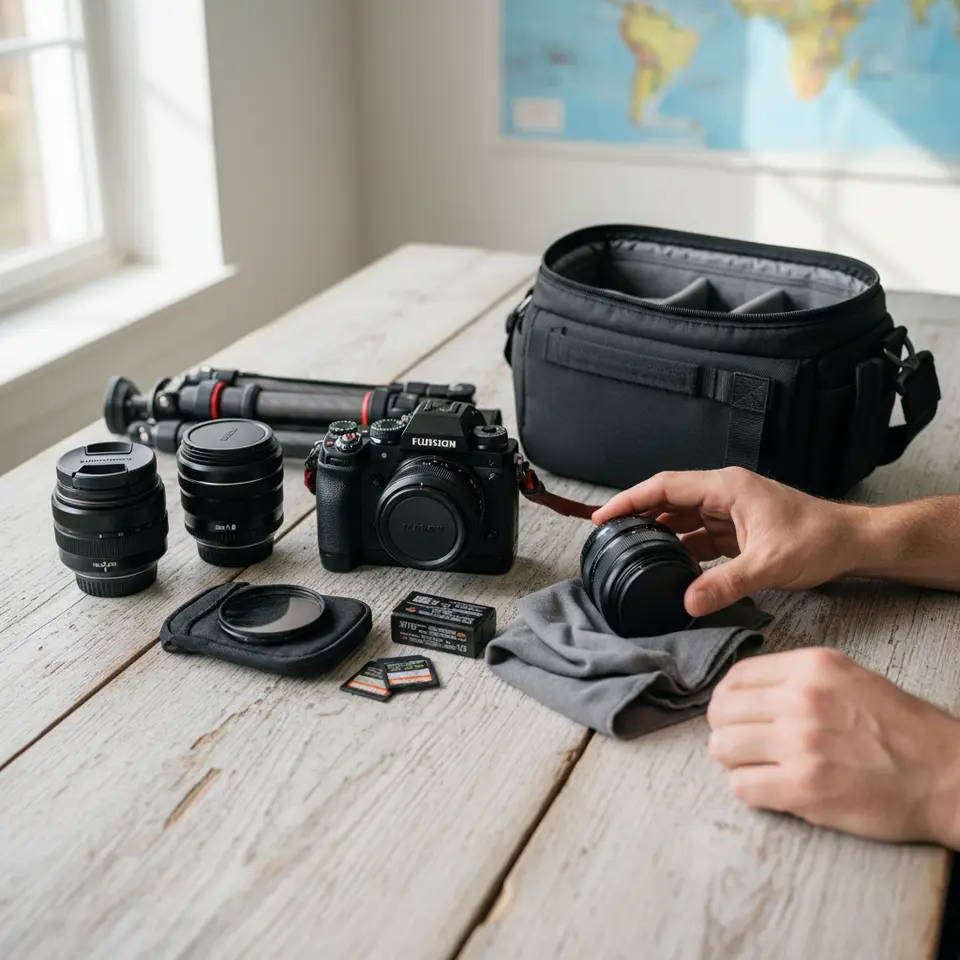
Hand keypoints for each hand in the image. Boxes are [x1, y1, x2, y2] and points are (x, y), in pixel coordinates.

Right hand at [592, 468, 861, 616]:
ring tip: (630, 550)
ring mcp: (730, 509)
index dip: (630, 499)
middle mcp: (724, 492)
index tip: (604, 515)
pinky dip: (680, 546)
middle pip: (668, 498)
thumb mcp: (769, 564)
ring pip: (681, 515)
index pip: (665, 486)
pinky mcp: (737, 527)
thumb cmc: (819, 539)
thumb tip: (689, 603)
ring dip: (657, 531)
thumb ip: (725, 584)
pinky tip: (668, 563)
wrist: (852, 542)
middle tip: (609, 536)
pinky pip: (698, 533)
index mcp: (726, 487)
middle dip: (637, 515)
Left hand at [708, 647, 959, 846]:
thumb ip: (796, 678)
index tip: (736, 715)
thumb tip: (744, 692)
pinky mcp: (805, 788)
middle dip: (727, 730)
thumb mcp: (848, 677)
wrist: (949, 776)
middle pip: (721, 712)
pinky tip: (772, 789)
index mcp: (811, 667)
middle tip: (746, 745)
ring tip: (759, 767)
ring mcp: (801, 744)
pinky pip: (742, 786)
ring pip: (723, 748)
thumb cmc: (901, 729)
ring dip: (735, 761)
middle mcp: (801, 699)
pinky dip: (750, 790)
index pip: (736, 677)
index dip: (728, 699)